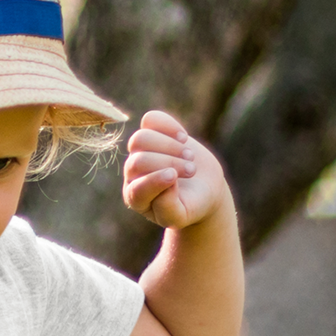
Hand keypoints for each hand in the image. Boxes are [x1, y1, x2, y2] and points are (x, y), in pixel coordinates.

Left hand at [123, 109, 225, 228]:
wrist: (203, 187)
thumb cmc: (191, 205)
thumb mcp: (182, 216)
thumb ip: (169, 209)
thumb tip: (165, 185)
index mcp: (136, 198)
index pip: (136, 188)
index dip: (154, 181)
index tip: (175, 177)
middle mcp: (132, 174)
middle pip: (139, 160)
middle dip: (169, 163)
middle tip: (191, 171)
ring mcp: (140, 151)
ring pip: (140, 138)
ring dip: (169, 145)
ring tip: (189, 156)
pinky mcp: (153, 132)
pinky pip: (151, 119)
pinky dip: (168, 125)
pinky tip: (183, 138)